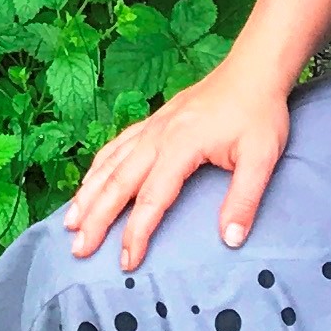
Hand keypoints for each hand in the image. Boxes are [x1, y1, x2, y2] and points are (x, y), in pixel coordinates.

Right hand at [63, 55, 289, 271]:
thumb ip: (244, 199)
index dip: (137, 232)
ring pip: (111, 162)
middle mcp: (159, 135)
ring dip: (88, 192)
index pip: (152, 197)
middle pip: (119, 181)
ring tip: (69, 221)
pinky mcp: (155, 120)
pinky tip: (90, 180)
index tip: (126, 262)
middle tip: (78, 250)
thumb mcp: (261, 157)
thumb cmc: (259, 113)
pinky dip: (99, 165)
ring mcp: (154, 125)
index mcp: (181, 145)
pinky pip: (118, 144)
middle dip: (96, 217)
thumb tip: (230, 240)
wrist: (253, 69)